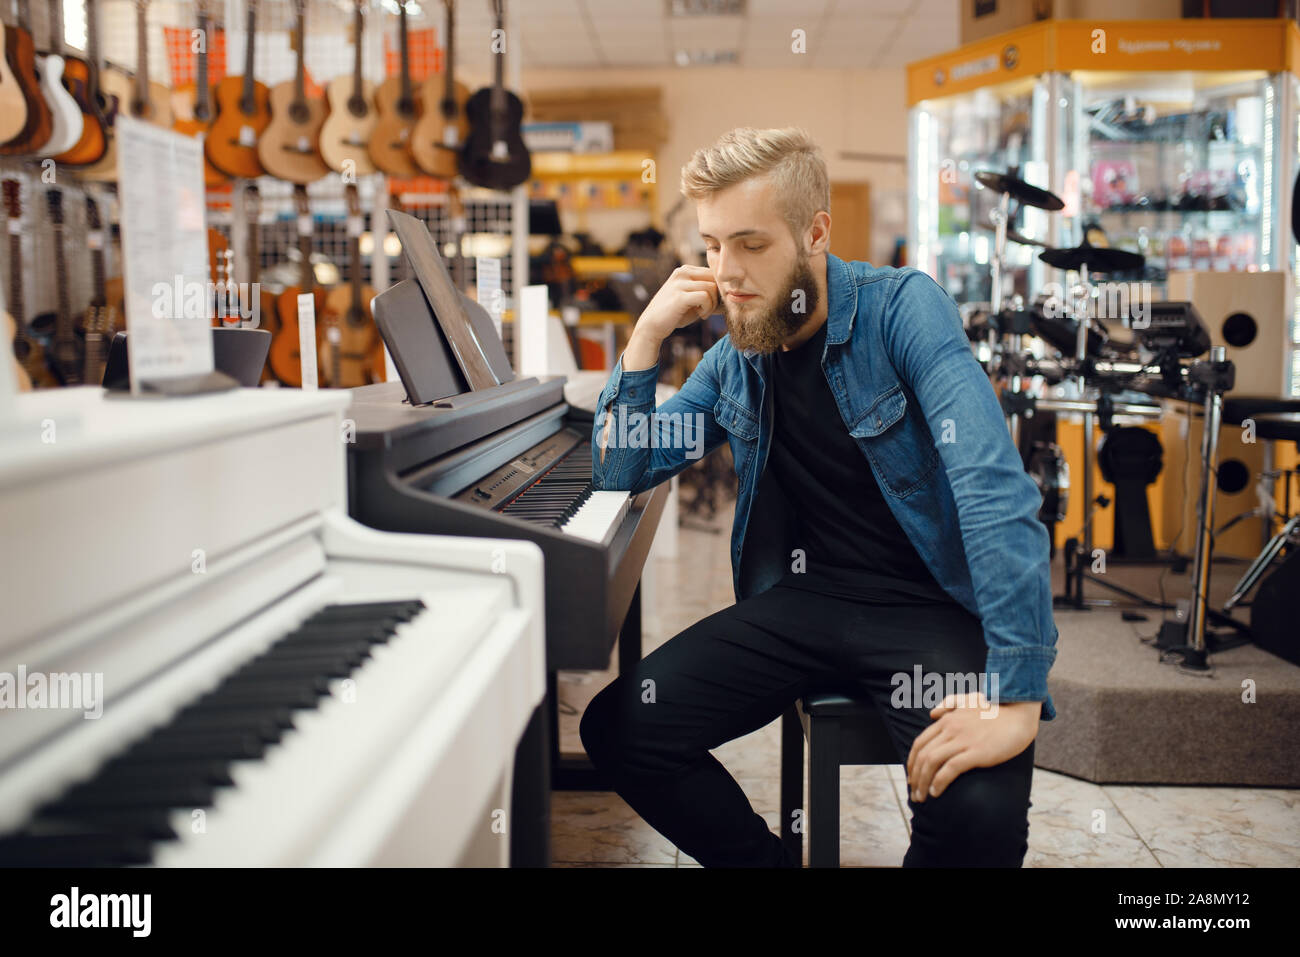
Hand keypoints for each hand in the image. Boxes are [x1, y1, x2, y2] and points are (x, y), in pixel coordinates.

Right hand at [637, 264, 719, 339]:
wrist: (652, 326)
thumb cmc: (675, 314)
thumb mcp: (694, 301)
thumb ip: (709, 295)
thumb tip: (732, 296)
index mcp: (685, 270)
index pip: (713, 274)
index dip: (717, 290)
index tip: (712, 305)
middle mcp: (682, 272)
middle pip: (715, 279)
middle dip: (717, 296)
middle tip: (709, 310)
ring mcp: (680, 282)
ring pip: (712, 288)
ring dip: (712, 304)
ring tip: (703, 313)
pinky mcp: (680, 295)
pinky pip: (705, 297)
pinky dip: (707, 308)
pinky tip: (701, 315)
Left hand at [905, 695, 1038, 802]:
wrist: (1020, 713)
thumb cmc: (997, 709)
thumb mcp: (968, 700)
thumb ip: (949, 704)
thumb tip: (932, 714)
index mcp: (947, 720)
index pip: (920, 743)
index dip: (912, 762)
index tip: (912, 776)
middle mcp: (950, 729)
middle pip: (922, 755)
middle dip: (914, 776)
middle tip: (913, 792)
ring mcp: (963, 740)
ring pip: (931, 762)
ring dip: (922, 782)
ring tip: (922, 797)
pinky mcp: (976, 752)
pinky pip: (950, 768)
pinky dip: (939, 781)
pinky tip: (936, 792)